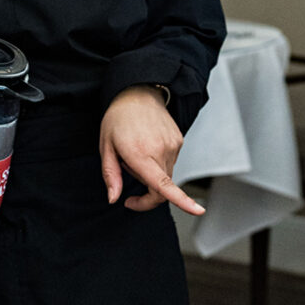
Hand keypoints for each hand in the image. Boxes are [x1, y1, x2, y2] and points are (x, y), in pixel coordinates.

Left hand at [99, 85, 204, 215]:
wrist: (139, 93)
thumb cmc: (119, 118)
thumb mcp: (106, 146)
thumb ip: (111, 175)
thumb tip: (114, 198)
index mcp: (141, 154)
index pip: (163, 185)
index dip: (181, 201)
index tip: (198, 212)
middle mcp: (161, 150)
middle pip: (162, 189)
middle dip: (145, 195)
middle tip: (126, 186)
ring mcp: (173, 145)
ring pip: (166, 176)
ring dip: (151, 175)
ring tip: (137, 154)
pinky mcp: (179, 141)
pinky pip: (170, 163)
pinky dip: (158, 163)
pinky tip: (147, 146)